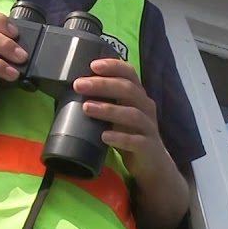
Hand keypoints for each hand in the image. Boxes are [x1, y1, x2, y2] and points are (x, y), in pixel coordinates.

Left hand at [76, 58, 171, 178]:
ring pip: (132, 114)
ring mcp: (148, 127)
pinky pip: (135, 141)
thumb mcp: (119, 114)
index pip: (129, 73)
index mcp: (138, 95)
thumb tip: (75, 89)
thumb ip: (105, 100)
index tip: (92, 65)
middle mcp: (145, 107)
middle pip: (128, 90)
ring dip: (108, 109)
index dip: (113, 66)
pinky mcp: (147, 147)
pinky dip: (119, 137)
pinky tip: (104, 137)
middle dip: (102, 85)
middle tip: (79, 85)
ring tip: (87, 108)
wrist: (152, 163)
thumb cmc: (130, 133)